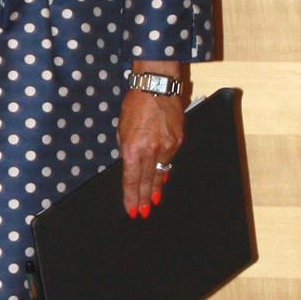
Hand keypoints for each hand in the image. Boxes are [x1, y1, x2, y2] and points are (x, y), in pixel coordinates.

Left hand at [118, 91, 183, 216]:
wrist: (157, 87)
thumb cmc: (135, 104)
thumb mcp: (122, 128)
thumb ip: (126, 148)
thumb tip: (130, 163)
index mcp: (133, 148)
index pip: (132, 180)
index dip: (131, 197)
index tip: (132, 210)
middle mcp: (151, 151)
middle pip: (147, 181)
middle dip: (144, 199)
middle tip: (143, 213)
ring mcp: (167, 147)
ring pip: (161, 173)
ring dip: (156, 188)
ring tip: (153, 201)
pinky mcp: (178, 141)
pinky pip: (170, 160)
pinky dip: (165, 169)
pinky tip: (163, 178)